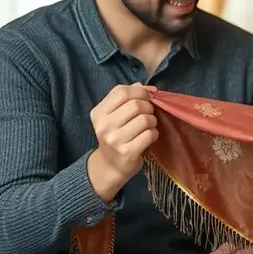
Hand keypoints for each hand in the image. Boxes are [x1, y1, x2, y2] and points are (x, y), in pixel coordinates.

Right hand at [87, 83, 158, 201]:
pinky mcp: (128, 152)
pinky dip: (154, 133)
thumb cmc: (116, 134)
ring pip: (145, 119)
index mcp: (98, 112)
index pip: (122, 92)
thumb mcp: (114, 114)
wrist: (111, 165)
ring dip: (152, 121)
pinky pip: (150, 134)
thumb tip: (149, 88)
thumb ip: (128, 97)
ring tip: (148, 126)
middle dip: (148, 107)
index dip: (140, 91)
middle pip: (136, 105)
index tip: (148, 96)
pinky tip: (148, 137)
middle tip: (148, 113)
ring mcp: (115, 140)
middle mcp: (104, 125)